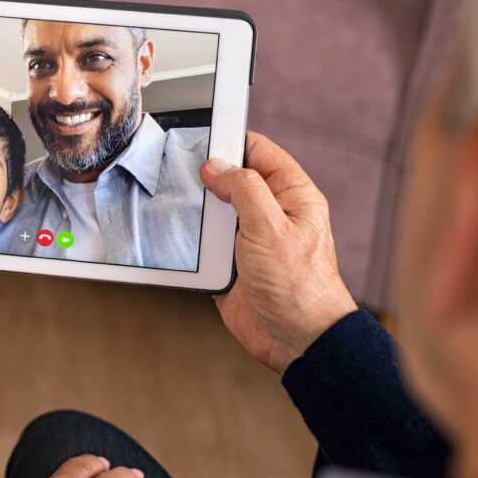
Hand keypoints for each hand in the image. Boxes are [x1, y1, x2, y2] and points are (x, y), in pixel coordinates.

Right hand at [201, 132, 356, 372]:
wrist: (296, 340)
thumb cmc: (300, 286)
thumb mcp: (272, 226)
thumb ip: (244, 189)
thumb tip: (216, 167)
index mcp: (291, 196)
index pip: (260, 152)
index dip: (233, 141)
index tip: (203, 137)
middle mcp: (270, 214)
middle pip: (231, 180)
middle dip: (206, 177)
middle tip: (180, 172)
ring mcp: (249, 240)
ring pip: (213, 212)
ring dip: (196, 212)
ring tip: (176, 205)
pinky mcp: (230, 265)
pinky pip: (204, 244)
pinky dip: (190, 241)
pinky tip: (178, 237)